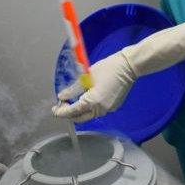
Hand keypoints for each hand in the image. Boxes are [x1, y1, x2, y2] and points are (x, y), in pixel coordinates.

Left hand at [52, 22, 184, 121]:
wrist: (129, 66)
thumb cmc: (108, 68)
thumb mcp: (86, 76)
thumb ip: (73, 89)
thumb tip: (62, 97)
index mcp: (92, 101)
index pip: (72, 111)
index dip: (61, 111)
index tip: (54, 109)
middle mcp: (101, 109)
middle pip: (80, 118)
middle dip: (70, 114)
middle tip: (62, 105)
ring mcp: (109, 109)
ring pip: (90, 115)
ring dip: (80, 111)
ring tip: (74, 100)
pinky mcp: (114, 106)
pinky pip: (98, 111)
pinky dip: (90, 108)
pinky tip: (88, 97)